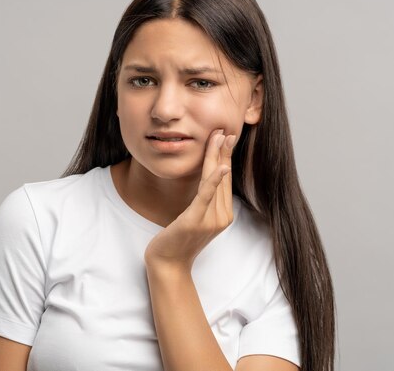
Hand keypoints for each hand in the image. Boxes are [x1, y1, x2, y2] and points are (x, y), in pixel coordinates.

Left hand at [143, 129, 236, 270]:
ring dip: (217, 157)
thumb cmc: (178, 239)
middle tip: (225, 129)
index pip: (225, 180)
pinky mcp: (196, 221)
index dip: (225, 156)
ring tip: (220, 137)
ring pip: (214, 181)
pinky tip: (221, 166)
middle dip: (223, 151)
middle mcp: (222, 217)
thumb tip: (208, 179)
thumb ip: (204, 200)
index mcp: (224, 214)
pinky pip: (206, 196)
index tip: (225, 136)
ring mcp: (211, 220)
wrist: (167, 264)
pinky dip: (214, 180)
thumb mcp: (195, 216)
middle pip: (222, 177)